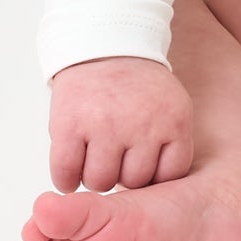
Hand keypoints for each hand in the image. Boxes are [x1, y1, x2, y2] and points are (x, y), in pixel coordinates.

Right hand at [47, 55, 194, 191]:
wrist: (103, 43)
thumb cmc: (138, 85)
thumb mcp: (171, 106)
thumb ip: (170, 145)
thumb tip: (157, 196)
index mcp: (174, 120)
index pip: (170, 174)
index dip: (153, 174)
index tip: (142, 164)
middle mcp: (143, 125)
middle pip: (133, 181)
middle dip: (122, 172)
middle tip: (114, 153)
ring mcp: (105, 126)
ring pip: (99, 183)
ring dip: (93, 175)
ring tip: (93, 153)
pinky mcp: (70, 126)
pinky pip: (66, 175)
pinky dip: (65, 177)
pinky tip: (72, 160)